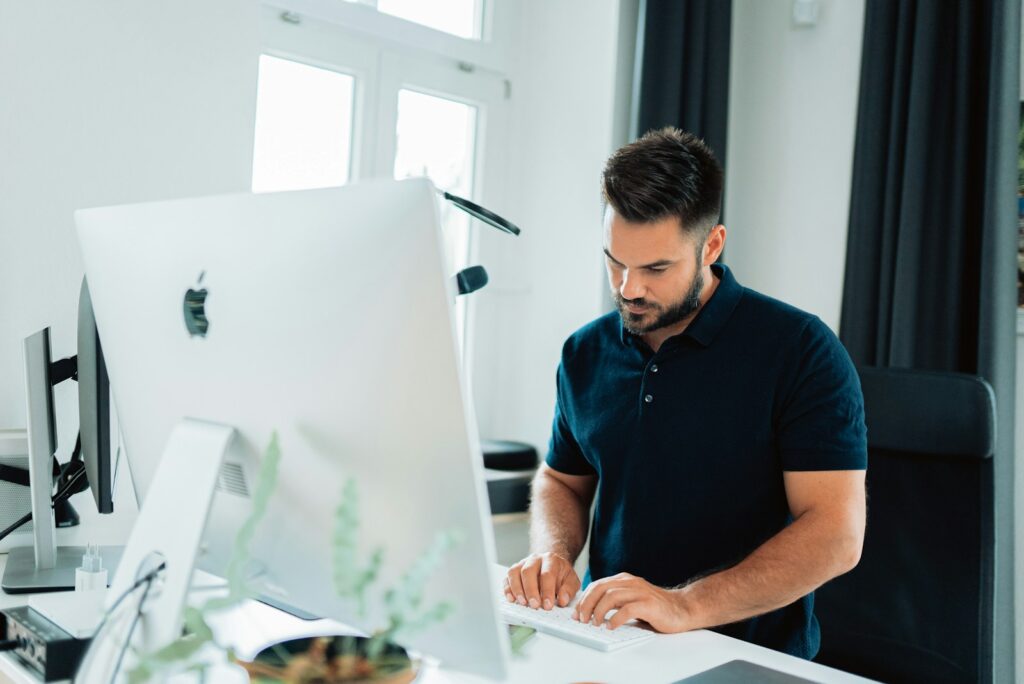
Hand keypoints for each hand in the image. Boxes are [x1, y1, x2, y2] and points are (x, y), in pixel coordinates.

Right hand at [505, 552, 580, 610]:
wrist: (551, 564)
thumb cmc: (561, 574)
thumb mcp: (571, 580)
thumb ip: (569, 590)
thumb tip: (562, 600)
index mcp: (551, 560)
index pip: (547, 574)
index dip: (547, 590)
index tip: (548, 605)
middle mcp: (535, 559)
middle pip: (528, 571)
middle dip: (530, 590)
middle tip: (534, 605)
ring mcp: (522, 563)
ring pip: (514, 572)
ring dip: (517, 589)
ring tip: (523, 603)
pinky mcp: (514, 570)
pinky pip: (507, 577)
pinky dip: (508, 589)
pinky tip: (512, 599)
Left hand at [573, 572, 696, 631]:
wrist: (681, 609)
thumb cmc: (654, 607)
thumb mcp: (630, 599)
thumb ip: (615, 600)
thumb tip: (590, 611)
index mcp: (624, 580)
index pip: (597, 585)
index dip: (584, 599)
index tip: (576, 613)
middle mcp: (630, 582)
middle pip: (601, 589)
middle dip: (587, 604)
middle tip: (581, 619)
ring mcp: (640, 592)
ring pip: (611, 596)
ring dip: (598, 611)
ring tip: (594, 624)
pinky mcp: (649, 604)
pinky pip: (627, 609)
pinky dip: (616, 618)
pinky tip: (610, 626)